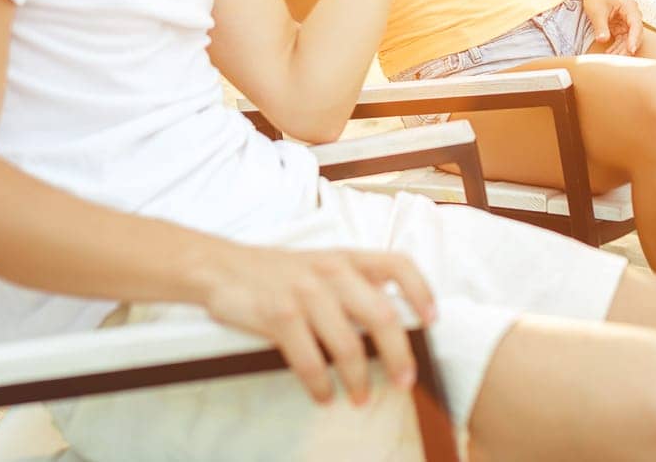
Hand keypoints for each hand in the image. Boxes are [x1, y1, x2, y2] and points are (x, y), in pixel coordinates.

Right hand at [202, 245, 435, 405]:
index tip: (432, 320)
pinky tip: (324, 396)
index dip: (421, 291)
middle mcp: (331, 271)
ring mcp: (304, 292)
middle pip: (380, 314)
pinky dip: (320, 385)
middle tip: (405, 381)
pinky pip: (309, 360)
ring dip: (358, 379)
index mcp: (347, 258)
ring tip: (360, 398)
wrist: (222, 267)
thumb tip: (394, 326)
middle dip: (398, 354)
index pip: (397, 264)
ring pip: (346, 344)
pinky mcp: (278, 315)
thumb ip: (355, 286)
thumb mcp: (322, 266)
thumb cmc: (280, 273)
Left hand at [583, 0, 642, 55]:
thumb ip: (600, 26)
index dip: (634, 38)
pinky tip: (608, 55)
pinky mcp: (622, 30)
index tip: (631, 50)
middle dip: (627, 48)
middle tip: (618, 60)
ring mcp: (628, 24)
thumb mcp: (596, 11)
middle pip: (635, 35)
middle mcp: (632, 16)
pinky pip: (622, 42)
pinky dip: (616, 49)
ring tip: (610, 59)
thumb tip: (603, 40)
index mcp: (629, 7)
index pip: (636, 24)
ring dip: (621, 51)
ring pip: (629, 41)